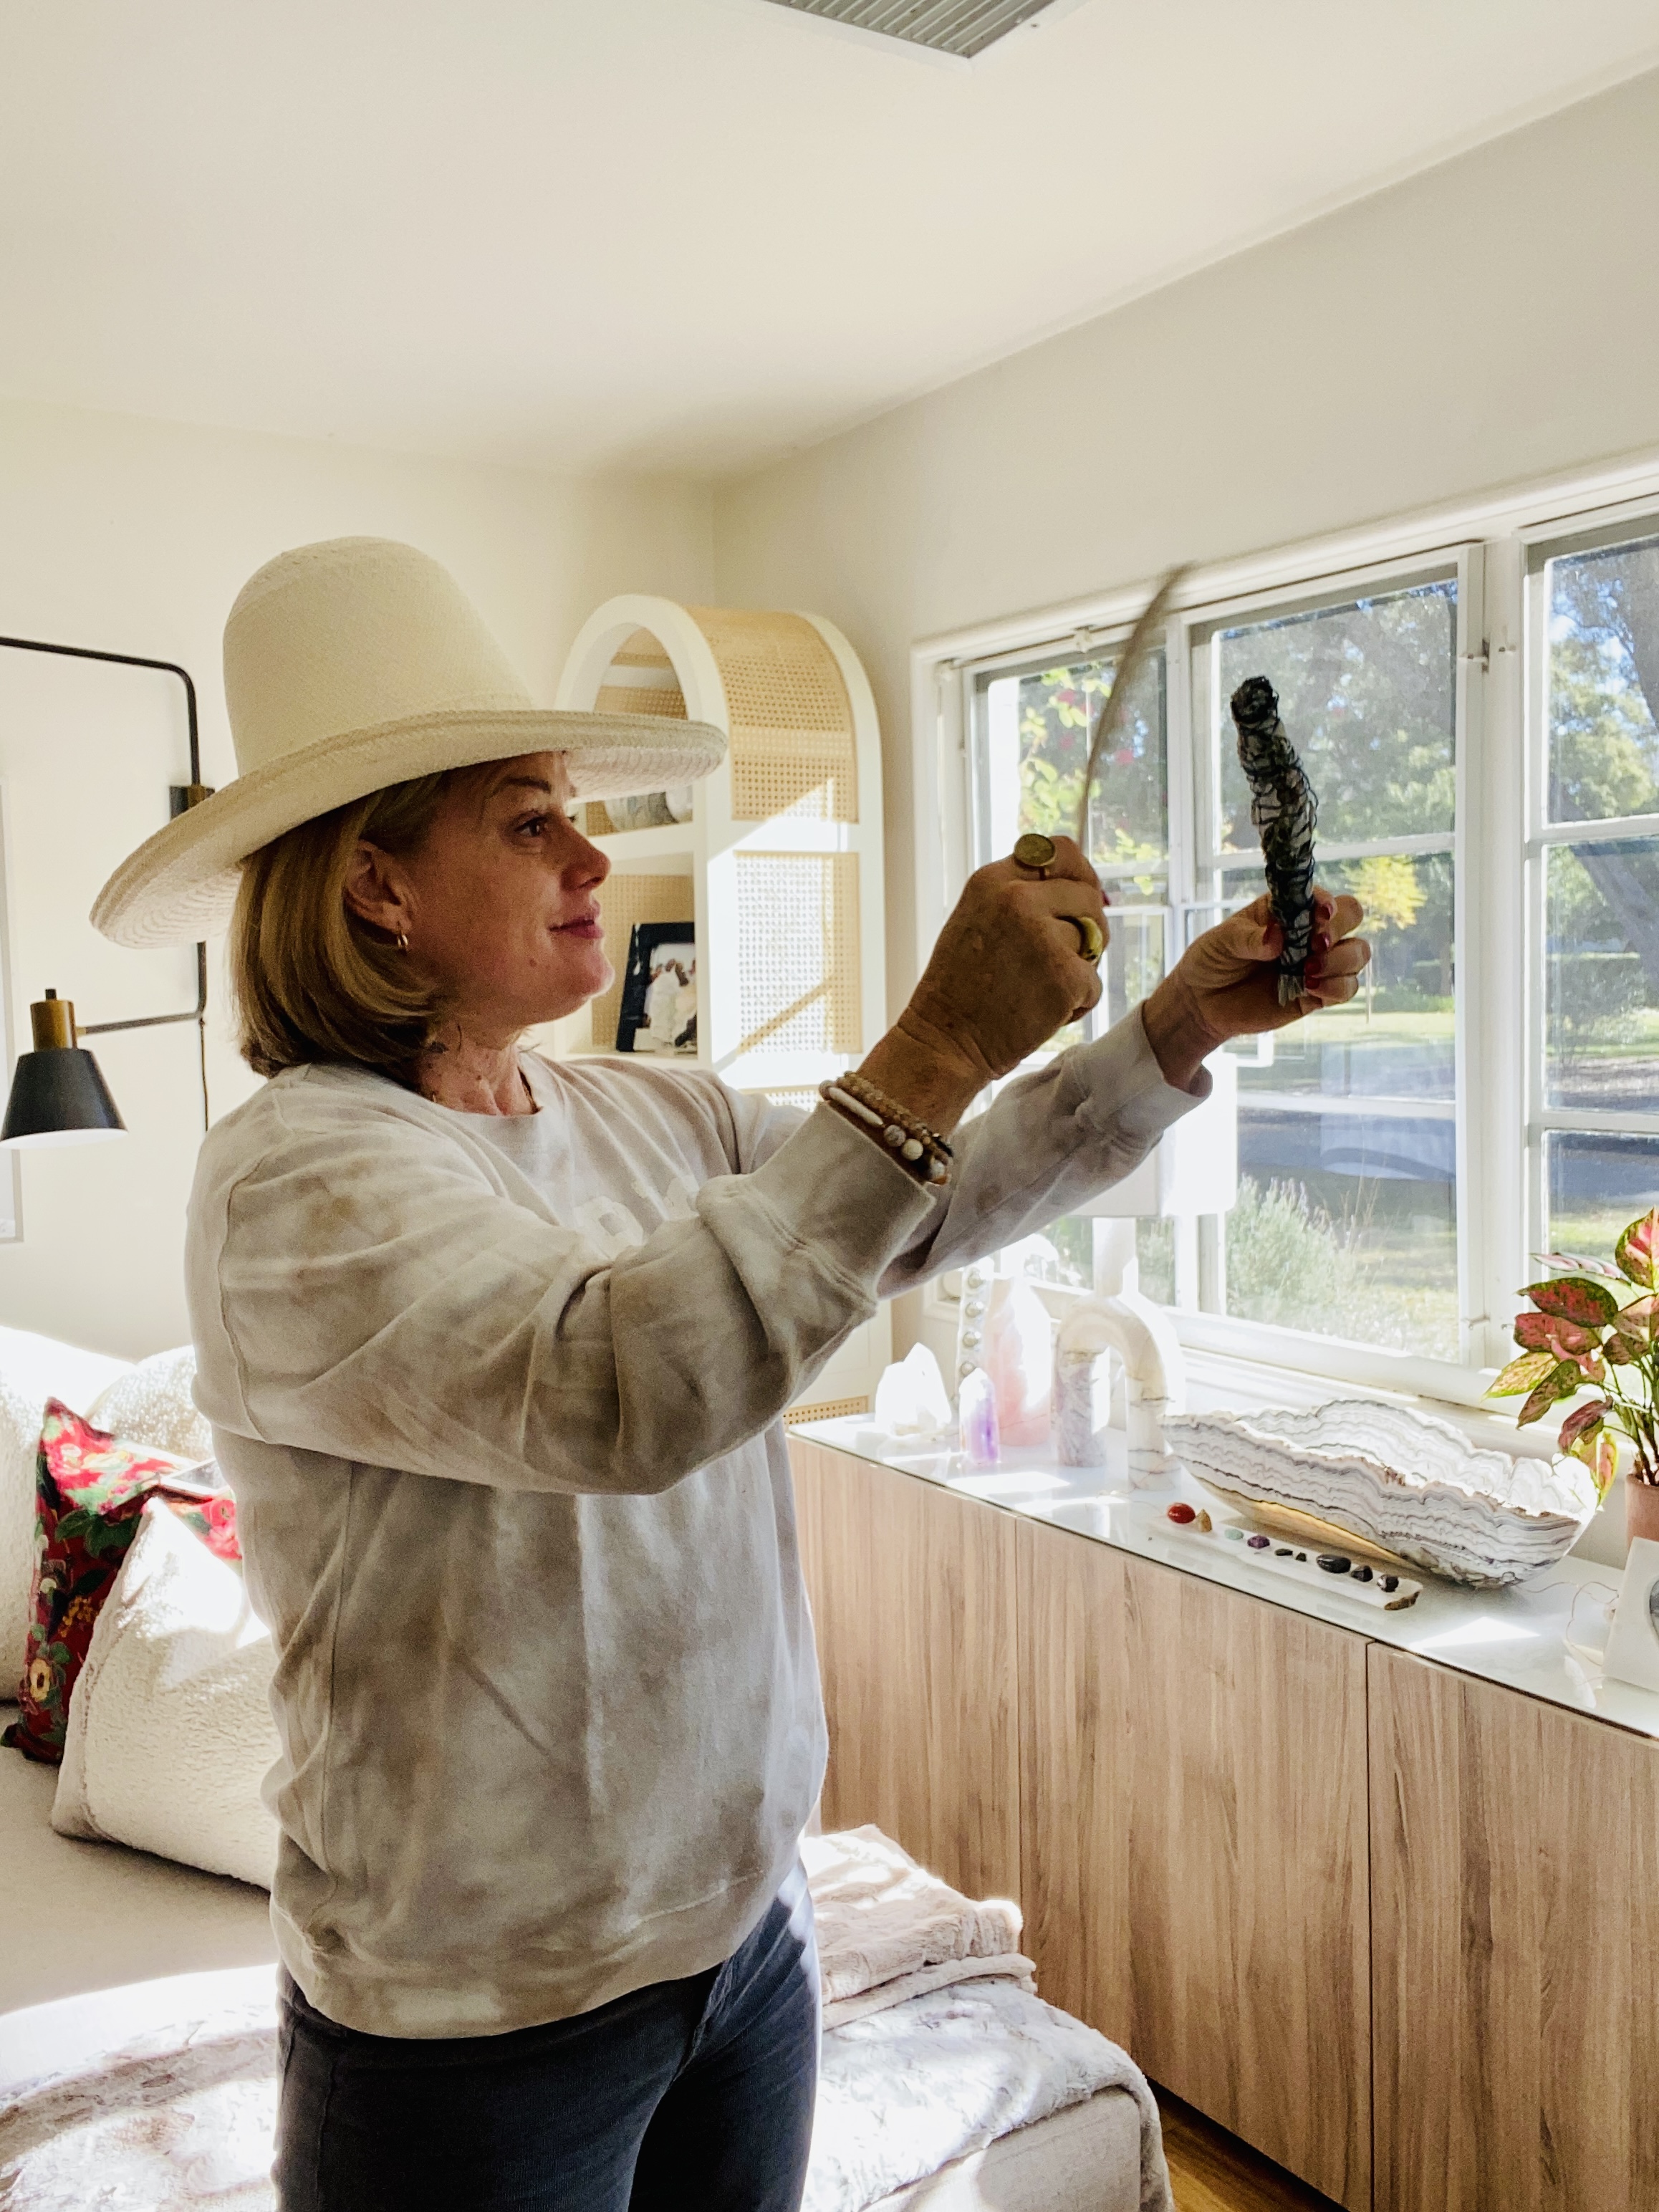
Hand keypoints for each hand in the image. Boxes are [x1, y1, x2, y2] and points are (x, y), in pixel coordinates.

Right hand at [858, 838, 1108, 1131]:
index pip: (1060, 850)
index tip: (1080, 901)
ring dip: (1079, 968)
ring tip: (1038, 990)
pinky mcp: (1065, 976)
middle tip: (1059, 961)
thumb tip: (1089, 891)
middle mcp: (1017, 899)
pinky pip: (1094, 982)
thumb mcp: (977, 919)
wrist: (944, 1043)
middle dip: (1086, 928)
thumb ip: (1021, 896)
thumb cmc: (960, 989)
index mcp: (993, 880)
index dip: (1079, 875)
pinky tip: (1042, 1014)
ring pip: (1094, 940)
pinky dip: (1077, 1004)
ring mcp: (1043, 936)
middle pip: (1087, 895)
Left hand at [1142, 888, 1370, 1092]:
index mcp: (1288, 910)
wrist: (1202, 1003)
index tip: (1321, 913)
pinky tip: (1311, 987)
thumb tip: (1277, 937)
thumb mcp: (1222, 942)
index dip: (1328, 903)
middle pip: (1352, 917)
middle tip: (1316, 944)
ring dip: (1341, 959)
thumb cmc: (1211, 961)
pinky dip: (1337, 987)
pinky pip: (1346, 988)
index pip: (1322, 897)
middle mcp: (1309, 932)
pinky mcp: (1317, 994)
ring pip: (1357, 953)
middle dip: (1340, 927)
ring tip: (1308, 971)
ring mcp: (1317, 962)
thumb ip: (1249, 938)